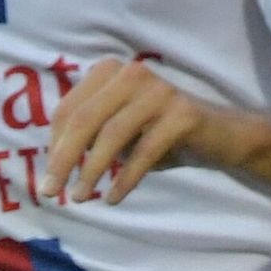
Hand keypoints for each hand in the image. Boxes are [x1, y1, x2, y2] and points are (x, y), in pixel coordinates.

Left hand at [38, 58, 266, 204]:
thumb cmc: (160, 134)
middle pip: (85, 119)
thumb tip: (53, 165)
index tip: (50, 177)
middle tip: (50, 192)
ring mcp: (159, 91)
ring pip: (112, 134)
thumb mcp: (118, 130)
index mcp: (110, 71)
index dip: (55, 145)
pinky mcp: (182, 114)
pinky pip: (145, 151)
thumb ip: (89, 136)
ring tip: (80, 198)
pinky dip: (125, 178)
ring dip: (91, 171)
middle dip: (64, 159)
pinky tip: (113, 198)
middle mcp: (132, 73)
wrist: (220, 136)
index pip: (69, 109)